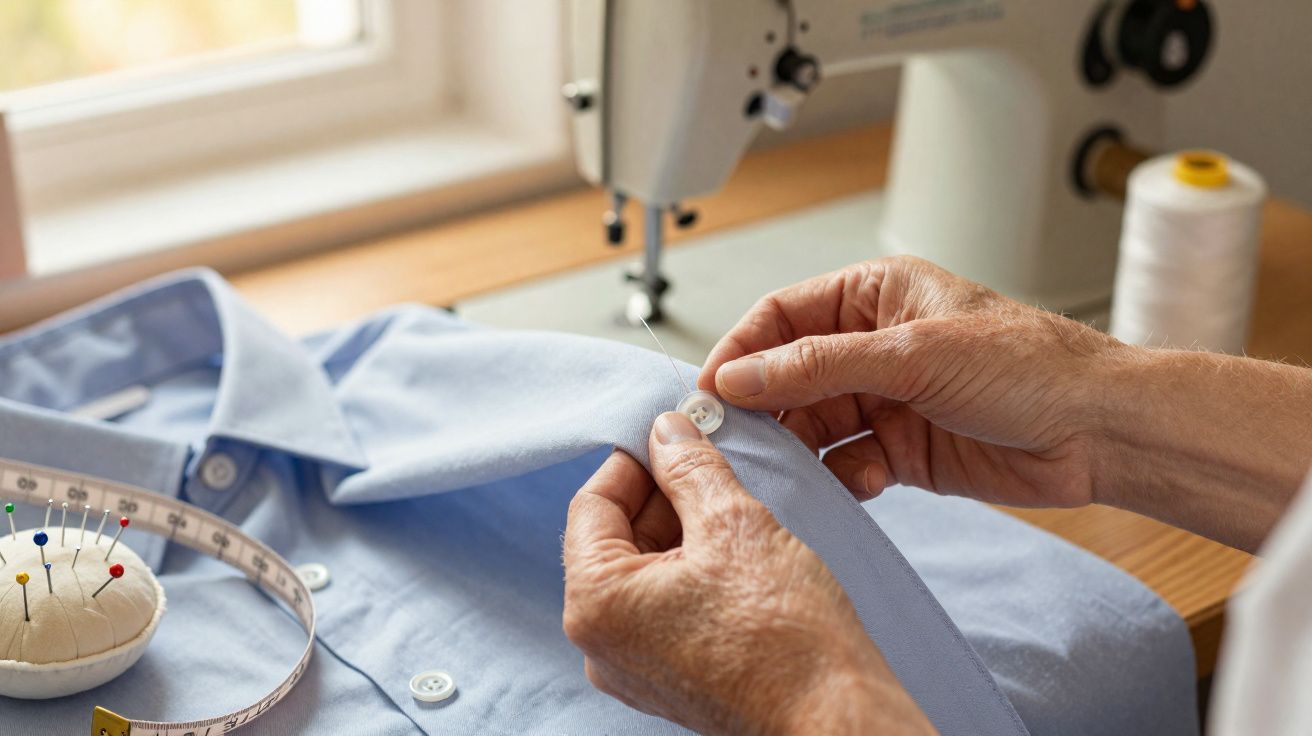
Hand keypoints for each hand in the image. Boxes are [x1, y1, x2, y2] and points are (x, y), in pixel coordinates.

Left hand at [562, 412, 934, 735]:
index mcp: (596, 602)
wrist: (835, 717)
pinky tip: (738, 551)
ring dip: (682, 530)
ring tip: (734, 506)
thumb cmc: (785, 633)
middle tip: (712, 462)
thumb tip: (667, 430)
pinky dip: (693, 570)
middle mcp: (599, 643)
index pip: (592, 503)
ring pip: (643, 570)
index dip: (636, 459)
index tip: (675, 435)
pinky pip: (664, 606)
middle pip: (615, 537)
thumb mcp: (735, 523)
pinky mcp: (669, 679)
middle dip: (662, 494)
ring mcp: (633, 667)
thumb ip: (690, 467)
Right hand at [698, 256, 1125, 507]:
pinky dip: (840, 478)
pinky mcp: (902, 450)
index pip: (781, 317)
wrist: (1100, 432)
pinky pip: (846, 463)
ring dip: (799, 448)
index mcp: (874, 295)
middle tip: (735, 442)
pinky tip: (856, 483)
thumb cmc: (1031, 366)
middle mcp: (873, 345)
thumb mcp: (912, 354)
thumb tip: (739, 375)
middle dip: (763, 408)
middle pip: (788, 374)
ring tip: (788, 470)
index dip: (740, 351)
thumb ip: (819, 365)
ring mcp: (886, 399)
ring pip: (813, 424)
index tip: (709, 393)